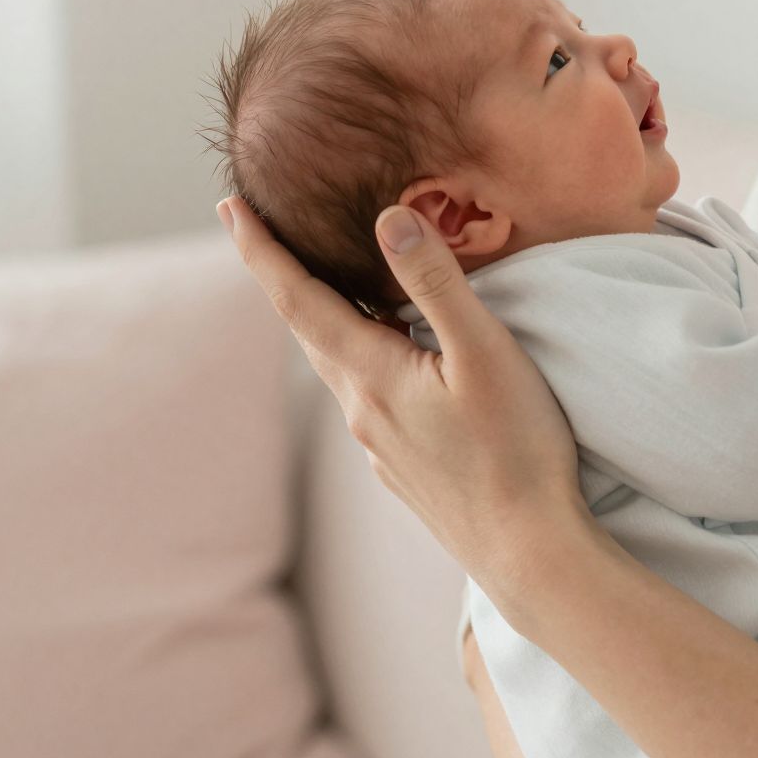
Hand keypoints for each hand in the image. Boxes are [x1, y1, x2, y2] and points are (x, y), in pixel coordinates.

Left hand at [220, 196, 594, 616]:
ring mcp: (380, 444)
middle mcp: (361, 410)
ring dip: (325, 316)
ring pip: (339, 363)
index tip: (229, 205)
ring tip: (326, 280)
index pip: (297, 298)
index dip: (260, 250)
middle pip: (308, 328)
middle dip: (283, 275)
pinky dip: (361, 354)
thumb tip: (388, 218)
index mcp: (370, 376)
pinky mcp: (404, 465)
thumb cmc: (517, 450)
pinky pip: (367, 394)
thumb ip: (435, 283)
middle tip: (259, 227)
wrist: (528, 552)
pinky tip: (391, 353)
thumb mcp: (483, 352)